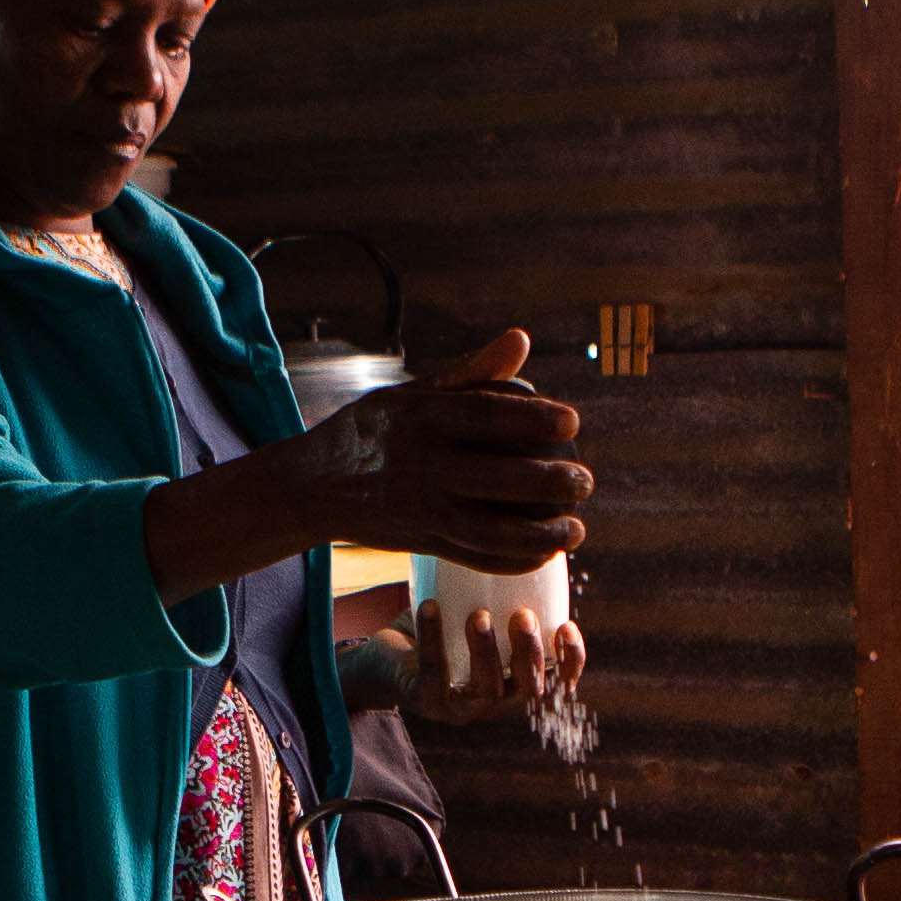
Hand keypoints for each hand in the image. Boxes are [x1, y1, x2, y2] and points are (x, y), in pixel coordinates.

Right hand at [297, 328, 588, 571]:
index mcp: (421, 420)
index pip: (485, 416)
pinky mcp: (424, 545)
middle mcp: (423, 467)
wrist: (316, 486)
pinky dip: (514, 560)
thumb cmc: (375, 430)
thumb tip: (522, 340)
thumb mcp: (413, 393)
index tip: (572, 422)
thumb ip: (471, 372)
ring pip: (491, 531)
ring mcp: (423, 512)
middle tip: (585, 481)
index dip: (534, 418)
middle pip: (498, 479)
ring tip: (576, 528)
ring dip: (541, 535)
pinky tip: (545, 552)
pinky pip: (476, 559)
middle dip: (551, 483)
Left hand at [400, 596, 583, 726]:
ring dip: (486, 651)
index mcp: (515, 681)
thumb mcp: (476, 611)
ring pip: (485, 688)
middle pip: (527, 689)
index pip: (558, 682)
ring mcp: (461, 707)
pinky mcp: (425, 702)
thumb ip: (501, 589)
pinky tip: (429, 605)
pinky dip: (432, 638)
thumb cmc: (440, 632)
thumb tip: (520, 532)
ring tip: (480, 615)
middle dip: (531, 653)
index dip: (571, 661)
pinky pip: (433, 672)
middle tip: (523, 616)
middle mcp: (495, 702)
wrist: (384, 661)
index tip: (567, 626)